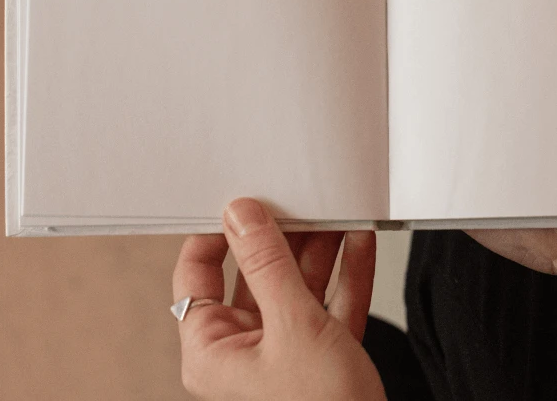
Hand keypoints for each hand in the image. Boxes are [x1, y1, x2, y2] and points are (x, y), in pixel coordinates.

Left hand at [172, 198, 385, 400]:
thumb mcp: (293, 325)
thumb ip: (267, 264)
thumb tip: (241, 214)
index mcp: (212, 351)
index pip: (198, 275)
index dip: (218, 234)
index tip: (244, 200)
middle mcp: (243, 351)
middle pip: (254, 275)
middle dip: (284, 237)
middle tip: (300, 199)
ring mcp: (284, 353)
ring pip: (296, 286)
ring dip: (321, 250)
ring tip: (337, 212)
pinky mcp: (322, 356)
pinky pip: (329, 304)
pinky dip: (346, 274)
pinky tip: (359, 241)